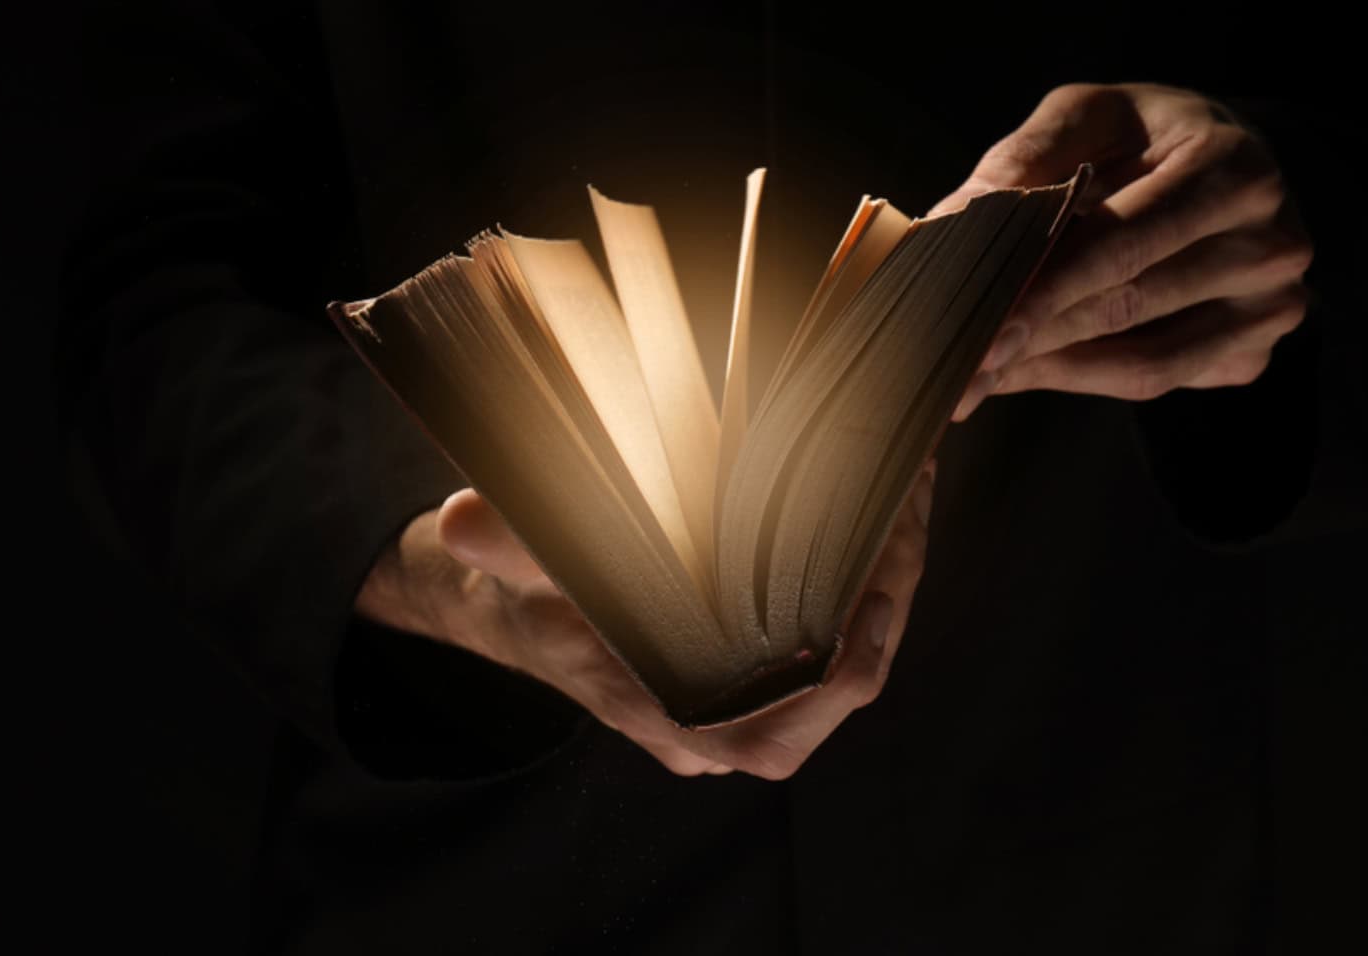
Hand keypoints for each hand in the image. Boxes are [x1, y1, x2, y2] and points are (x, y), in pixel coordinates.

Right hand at [357, 463, 934, 778]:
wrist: (530, 610)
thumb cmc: (535, 601)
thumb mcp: (525, 572)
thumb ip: (509, 547)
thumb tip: (464, 520)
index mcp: (666, 714)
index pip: (771, 742)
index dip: (835, 695)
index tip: (867, 619)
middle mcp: (714, 722)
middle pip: (830, 695)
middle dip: (879, 615)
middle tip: (901, 530)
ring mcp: (742, 699)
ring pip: (842, 665)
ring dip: (882, 592)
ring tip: (903, 513)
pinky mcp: (760, 667)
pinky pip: (834, 643)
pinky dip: (864, 587)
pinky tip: (881, 525)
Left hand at [934, 83, 1313, 419]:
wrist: (1235, 167)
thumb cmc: (1151, 138)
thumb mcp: (1092, 117)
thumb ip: (1026, 160)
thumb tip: (952, 219)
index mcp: (1231, 168)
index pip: (1120, 242)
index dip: (1041, 287)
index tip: (974, 324)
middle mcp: (1269, 242)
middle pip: (1128, 306)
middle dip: (1032, 338)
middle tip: (957, 366)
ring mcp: (1272, 306)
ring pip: (1143, 361)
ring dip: (1051, 368)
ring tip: (979, 372)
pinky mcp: (1253, 350)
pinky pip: (1157, 380)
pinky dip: (1084, 378)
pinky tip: (1029, 368)